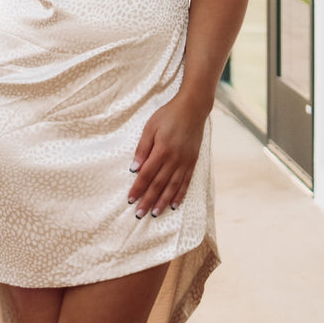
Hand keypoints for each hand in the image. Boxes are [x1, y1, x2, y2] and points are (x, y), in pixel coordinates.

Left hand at [128, 95, 207, 218]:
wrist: (193, 108)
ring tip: (155, 213)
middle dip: (148, 200)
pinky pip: (186, 182)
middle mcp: (174, 159)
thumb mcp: (150, 127)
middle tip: (140, 214)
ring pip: (172, 186)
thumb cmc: (168, 115)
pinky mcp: (193, 161)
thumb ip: (143, 148)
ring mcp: (185, 161)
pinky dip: (180, 194)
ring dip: (163, 201)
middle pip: (159, 184)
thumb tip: (134, 168)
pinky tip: (174, 204)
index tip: (130, 200)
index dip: (138, 188)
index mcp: (162, 150)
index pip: (146, 174)